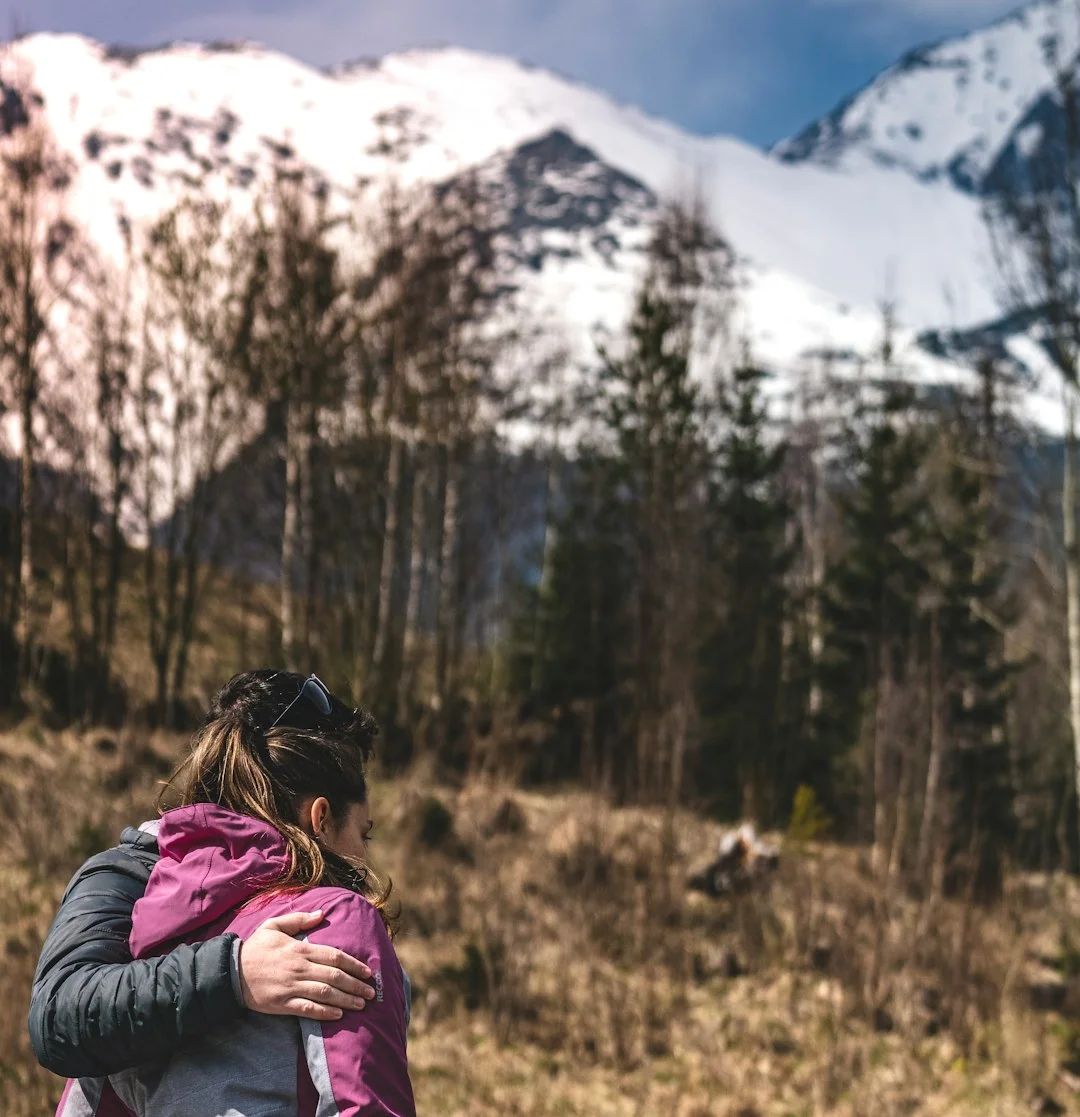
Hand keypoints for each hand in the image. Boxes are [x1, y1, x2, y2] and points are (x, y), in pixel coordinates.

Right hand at [237, 911, 375, 1020]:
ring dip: (346, 1000)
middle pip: (335, 976)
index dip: (354, 965)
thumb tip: (322, 913)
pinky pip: (308, 1009)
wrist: (230, 972)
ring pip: (325, 994)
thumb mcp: (275, 926)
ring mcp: (291, 987)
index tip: (367, 972)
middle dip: (356, 985)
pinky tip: (338, 1015)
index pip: (334, 956)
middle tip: (372, 992)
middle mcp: (299, 968)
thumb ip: (300, 920)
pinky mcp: (283, 1003)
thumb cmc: (256, 948)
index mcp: (300, 949)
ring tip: (361, 1004)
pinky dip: (324, 1013)